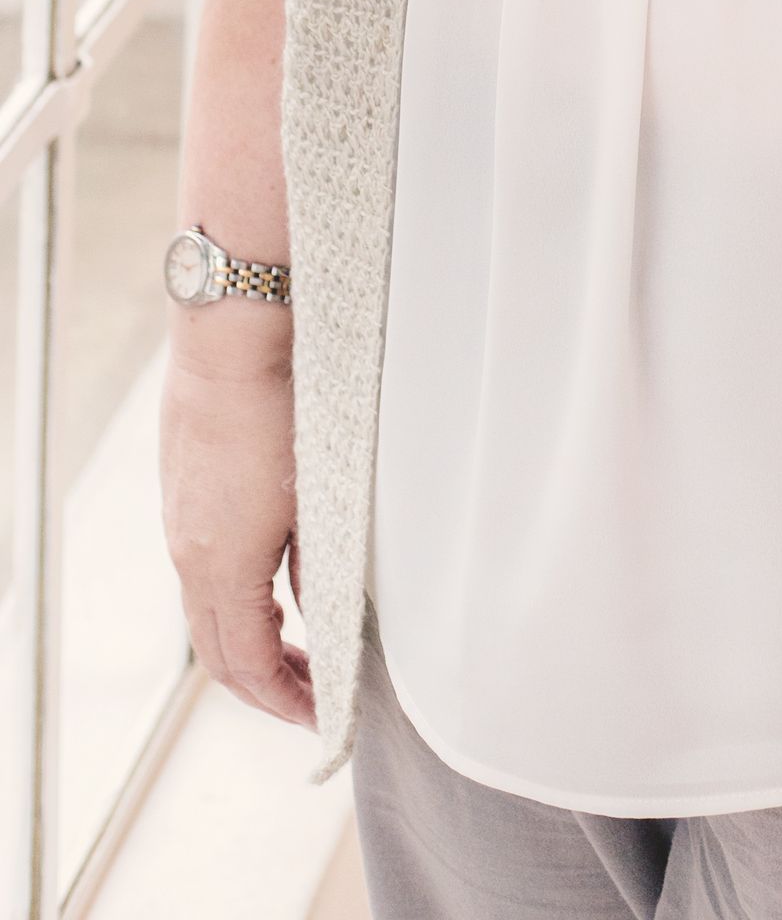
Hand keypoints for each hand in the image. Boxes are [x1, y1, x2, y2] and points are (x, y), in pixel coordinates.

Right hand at [159, 348, 315, 728]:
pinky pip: (202, 577)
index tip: (321, 715)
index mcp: (224, 565)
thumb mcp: (317, 497)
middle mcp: (191, 556)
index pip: (246, 664)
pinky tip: (271, 596)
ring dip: (249, 645)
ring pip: (207, 617)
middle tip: (311, 698)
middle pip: (218, 653)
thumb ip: (319, 566)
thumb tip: (325, 615)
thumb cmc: (282, 409)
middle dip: (265, 686)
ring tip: (297, 654)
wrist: (230, 341)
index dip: (284, 700)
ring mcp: (182, 528)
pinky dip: (236, 604)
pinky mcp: (183, 500)